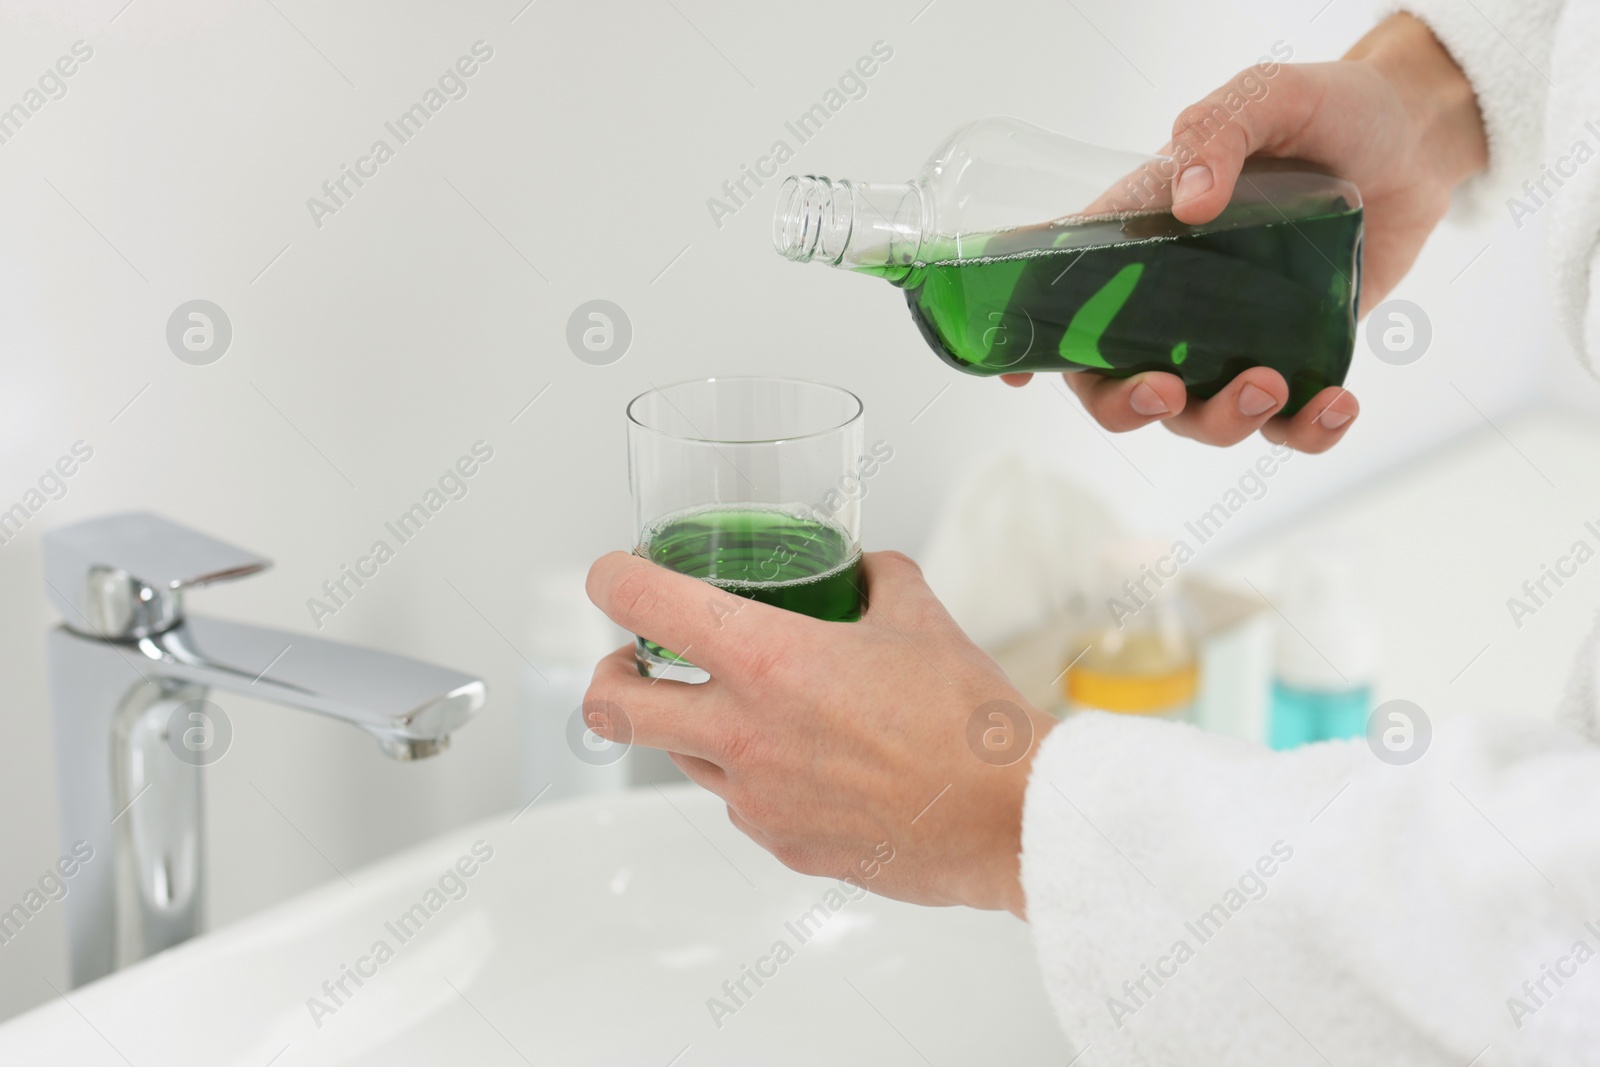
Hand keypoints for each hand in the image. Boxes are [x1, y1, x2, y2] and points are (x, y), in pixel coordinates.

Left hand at [583, 549, 1054, 916]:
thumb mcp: (922, 617)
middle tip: (631, 661)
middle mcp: (745, 733)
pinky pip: (739, 802)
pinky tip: (806, 762)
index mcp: (769, 660)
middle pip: (613, 707)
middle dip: (609, 676)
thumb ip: (876, 578)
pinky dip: (752, 776)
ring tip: (744, 710)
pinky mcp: (782, 843)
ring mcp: (757, 798)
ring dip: (691, 726)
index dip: (613, 579)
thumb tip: (861, 570)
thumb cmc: (971, 725)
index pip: (643, 603)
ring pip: (679, 756)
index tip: (617, 575)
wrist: (1011, 820)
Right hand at [1006, 13, 1487, 452]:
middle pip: (1113, 384)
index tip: (1015, 379)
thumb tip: (1191, 202)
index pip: (1059, 295)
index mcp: (1138, 240)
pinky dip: (1305, 432)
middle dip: (1127, 406)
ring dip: (1221, 422)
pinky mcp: (1296, 360)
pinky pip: (1287, 425)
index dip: (1027, 343)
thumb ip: (1217, 132)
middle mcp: (1171, 302)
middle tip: (1166, 390)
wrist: (1415, 140)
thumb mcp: (1265, 97)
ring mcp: (1230, 339)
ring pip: (1197, 417)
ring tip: (1269, 385)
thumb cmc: (1326, 110)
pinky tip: (1335, 407)